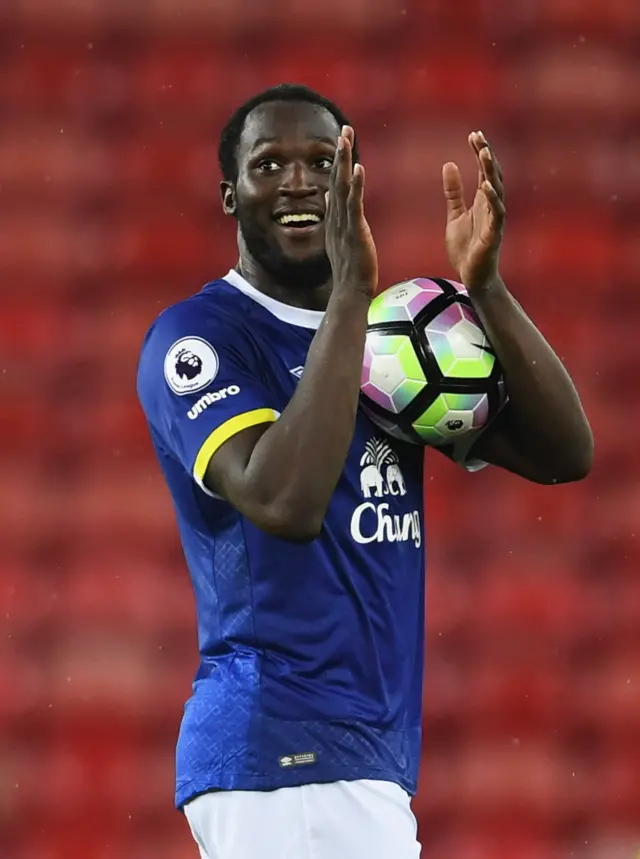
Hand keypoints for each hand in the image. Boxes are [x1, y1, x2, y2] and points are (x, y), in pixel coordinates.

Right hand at [325, 126, 377, 298]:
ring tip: (346, 139)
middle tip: (344, 129)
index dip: (338, 162)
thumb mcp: (340, 238)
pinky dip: (355, 185)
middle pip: (336, 179)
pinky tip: (357, 168)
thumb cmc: (349, 270)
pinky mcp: (354, 231)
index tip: (341, 140)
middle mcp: (336, 218)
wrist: (350, 292)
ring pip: (342, 187)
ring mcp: (344, 224)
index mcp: (335, 219)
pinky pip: (354, 204)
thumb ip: (336, 217)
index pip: (335, 184)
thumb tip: (329, 198)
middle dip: (340, 153)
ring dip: (344, 162)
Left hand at [443, 131, 505, 292]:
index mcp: (483, 201)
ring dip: (491, 172)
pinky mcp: (494, 234)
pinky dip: (493, 199)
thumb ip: (453, 192)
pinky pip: (497, 214)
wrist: (471, 276)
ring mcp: (495, 219)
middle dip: (486, 155)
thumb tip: (450, 164)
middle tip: (478, 137)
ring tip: (484, 153)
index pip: (484, 170)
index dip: (479, 152)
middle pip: (492, 175)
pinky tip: (486, 186)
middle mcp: (491, 206)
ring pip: (497, 190)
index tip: (473, 134)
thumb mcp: (454, 215)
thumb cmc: (466, 248)